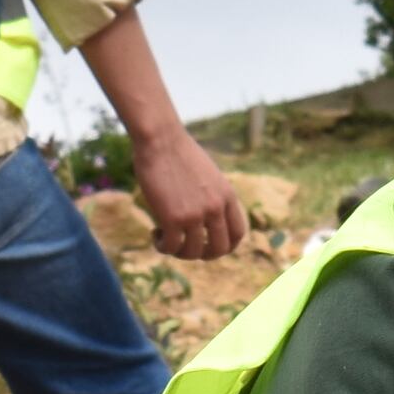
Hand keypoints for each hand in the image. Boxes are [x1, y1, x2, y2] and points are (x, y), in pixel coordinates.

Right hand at [127, 122, 247, 258]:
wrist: (160, 139)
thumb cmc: (178, 152)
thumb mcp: (208, 174)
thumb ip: (212, 196)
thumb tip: (206, 218)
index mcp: (227, 196)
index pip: (237, 233)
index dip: (225, 246)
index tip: (209, 245)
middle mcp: (215, 208)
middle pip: (220, 248)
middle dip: (203, 254)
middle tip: (187, 248)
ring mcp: (195, 214)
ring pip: (193, 252)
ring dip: (179, 252)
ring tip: (166, 238)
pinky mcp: (173, 218)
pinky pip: (171, 247)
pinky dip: (162, 247)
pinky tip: (155, 235)